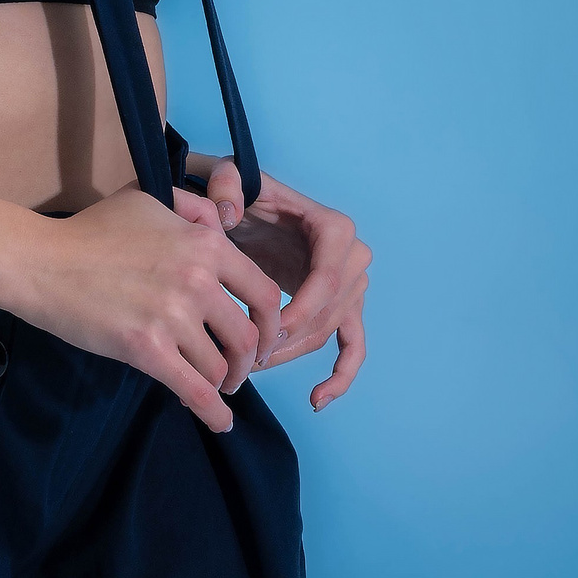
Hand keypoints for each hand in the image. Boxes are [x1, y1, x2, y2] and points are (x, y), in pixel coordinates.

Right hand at [9, 187, 286, 435]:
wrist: (42, 262)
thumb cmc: (92, 230)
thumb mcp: (150, 201)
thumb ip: (194, 210)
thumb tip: (221, 226)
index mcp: (206, 245)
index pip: (264, 293)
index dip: (273, 324)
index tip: (264, 338)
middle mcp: (199, 280)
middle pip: (247, 337)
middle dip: (249, 362)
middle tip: (239, 372)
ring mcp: (173, 316)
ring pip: (219, 366)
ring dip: (222, 383)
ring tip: (213, 387)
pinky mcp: (147, 349)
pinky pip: (195, 390)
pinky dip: (213, 413)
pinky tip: (219, 422)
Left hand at [189, 158, 369, 410]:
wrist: (245, 206)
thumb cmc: (240, 192)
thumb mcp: (227, 177)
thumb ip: (224, 186)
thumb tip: (228, 216)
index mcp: (333, 228)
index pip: (327, 280)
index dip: (299, 312)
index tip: (264, 334)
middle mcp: (353, 256)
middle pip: (328, 312)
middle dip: (288, 339)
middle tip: (244, 356)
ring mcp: (352, 285)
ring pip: (329, 333)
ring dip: (292, 356)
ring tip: (251, 369)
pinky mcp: (343, 307)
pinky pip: (352, 346)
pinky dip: (340, 376)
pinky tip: (316, 400)